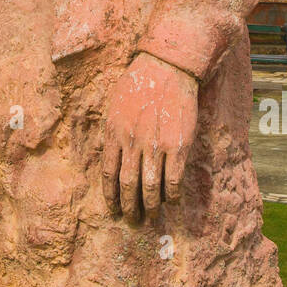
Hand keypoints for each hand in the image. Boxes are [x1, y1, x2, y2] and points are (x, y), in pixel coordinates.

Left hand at [102, 54, 198, 220]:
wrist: (167, 67)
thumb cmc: (138, 82)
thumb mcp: (114, 104)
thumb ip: (112, 131)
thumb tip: (110, 155)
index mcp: (113, 133)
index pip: (108, 174)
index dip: (110, 196)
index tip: (113, 209)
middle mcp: (132, 142)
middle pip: (127, 185)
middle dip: (129, 207)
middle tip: (132, 220)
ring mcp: (155, 145)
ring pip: (150, 187)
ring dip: (150, 205)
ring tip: (150, 215)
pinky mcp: (178, 145)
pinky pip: (173, 179)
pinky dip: (172, 194)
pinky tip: (172, 201)